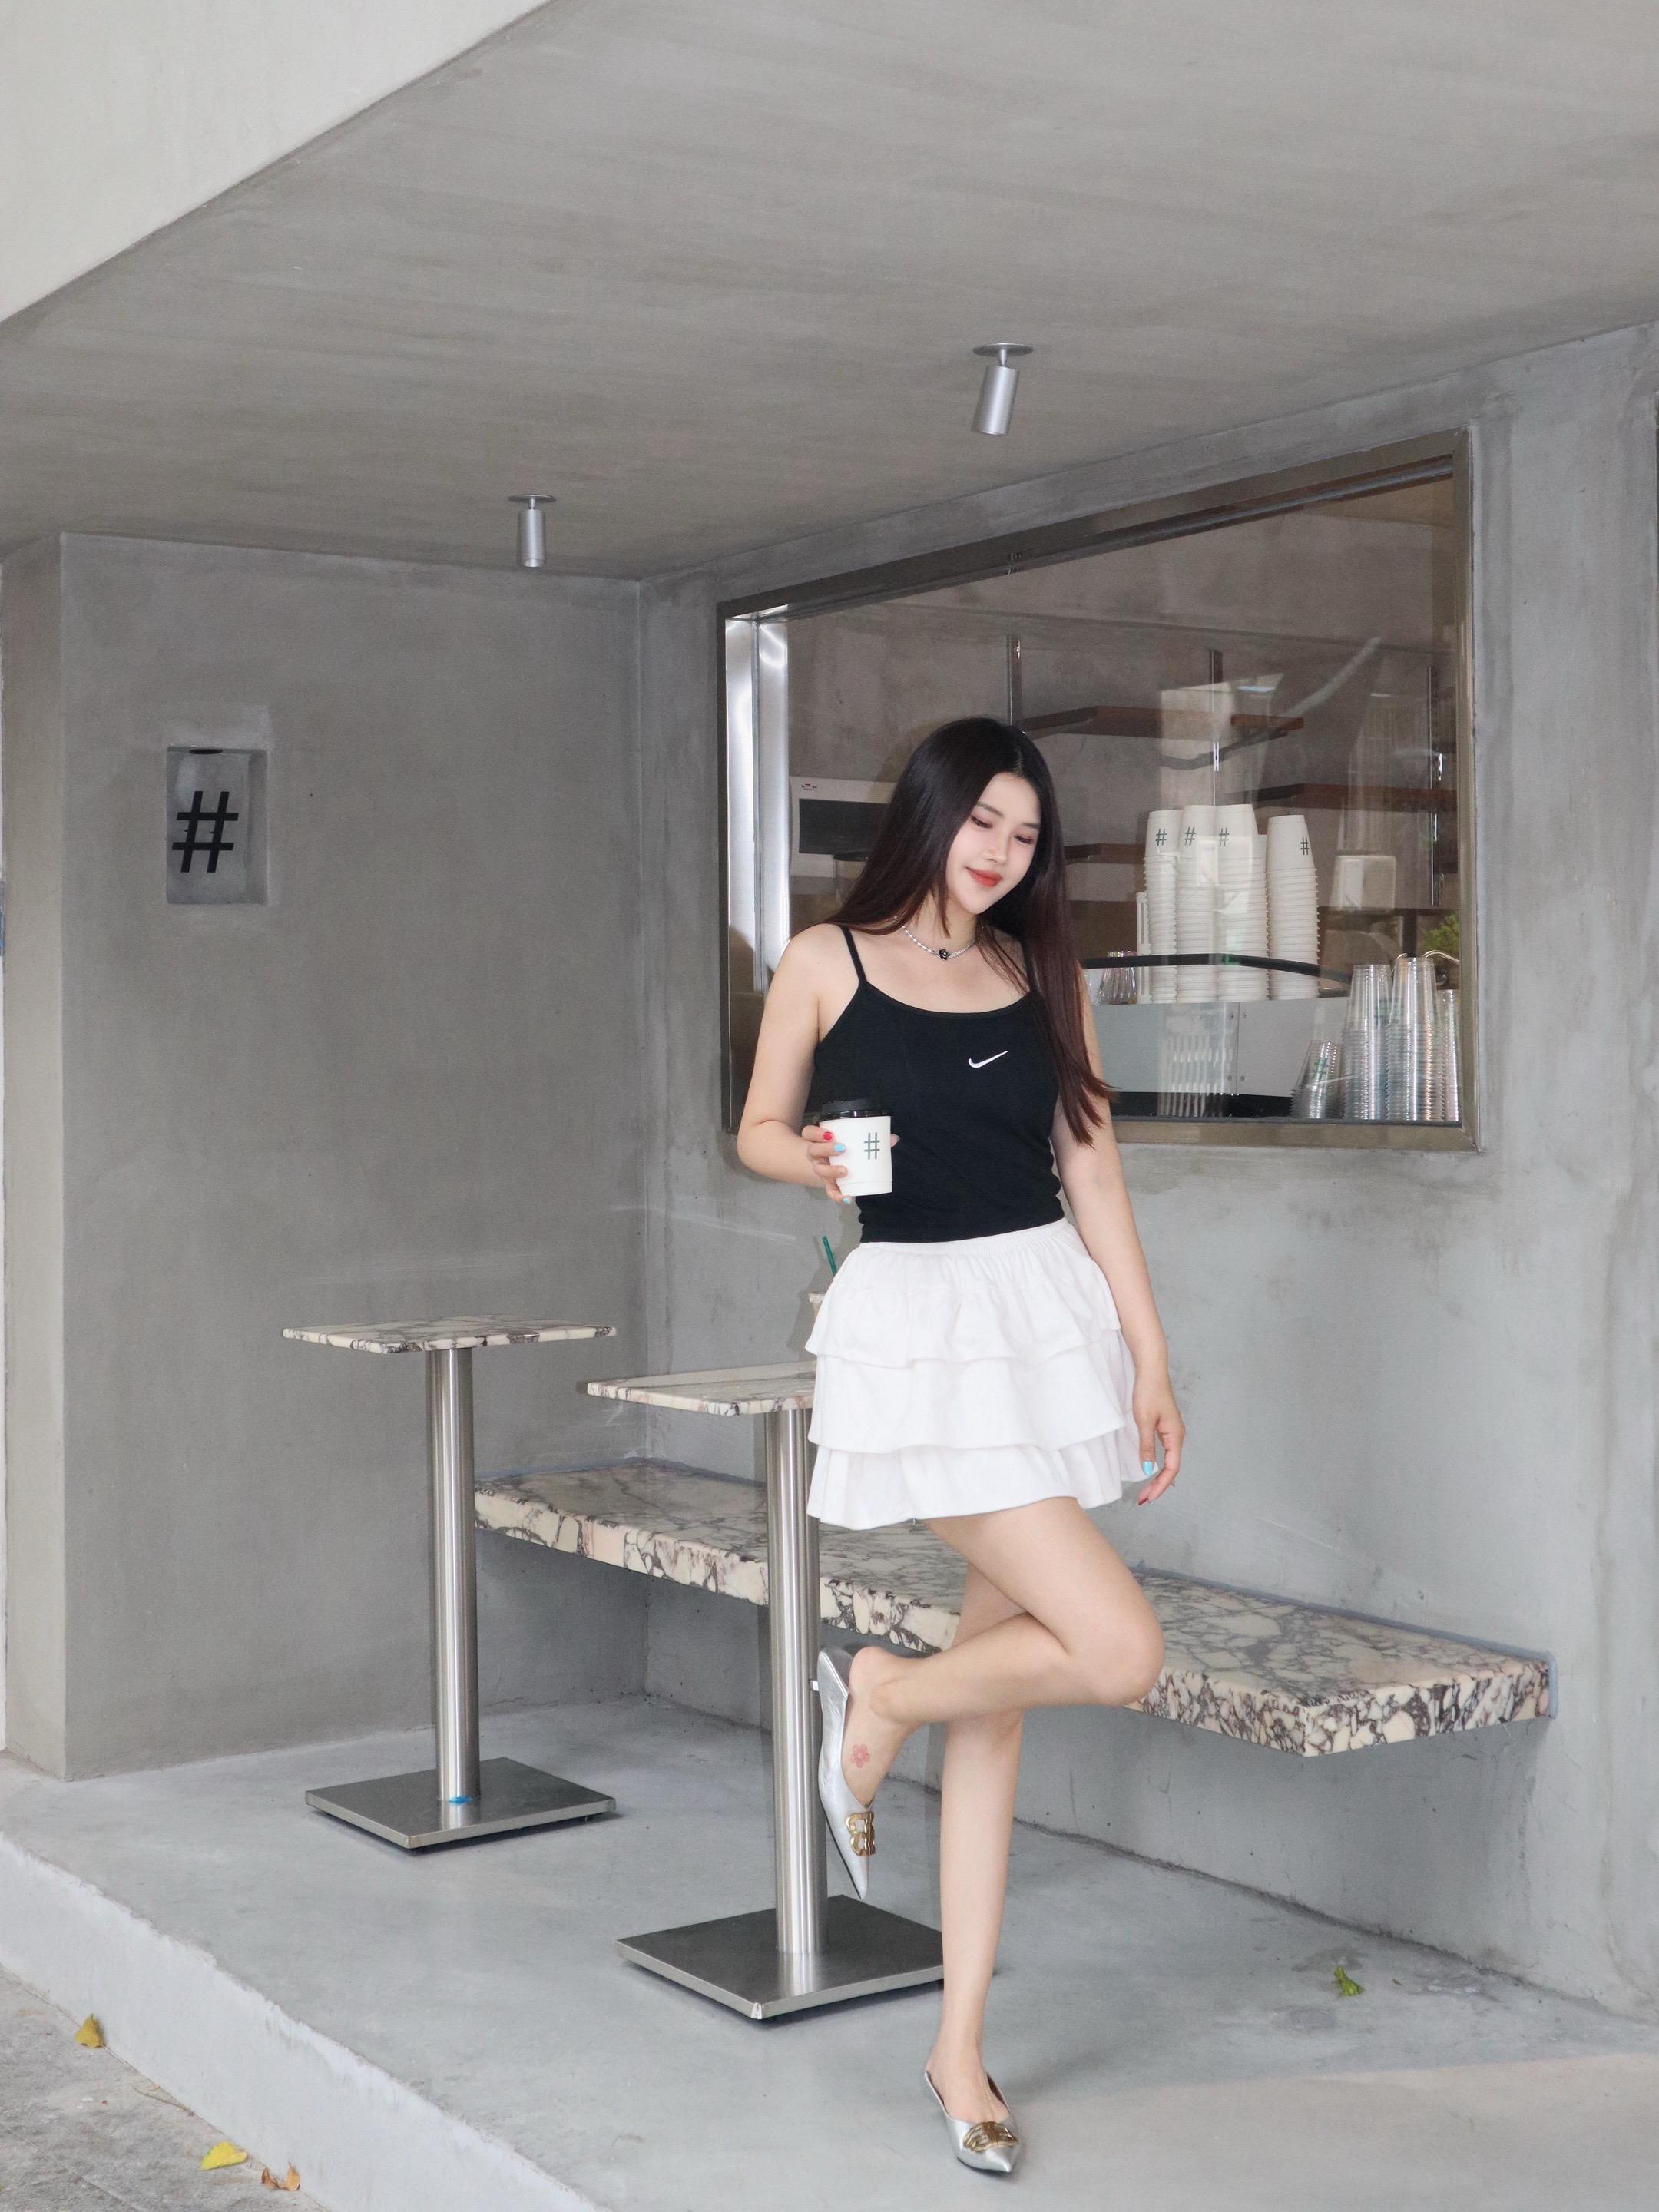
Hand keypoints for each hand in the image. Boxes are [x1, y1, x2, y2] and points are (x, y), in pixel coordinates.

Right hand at [801, 1124, 898, 1202]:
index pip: (809, 1132)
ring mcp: (820, 1169)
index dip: (816, 1133)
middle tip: (842, 1148)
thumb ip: (872, 1138)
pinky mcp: (828, 1183)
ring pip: (819, 1170)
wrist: (831, 1164)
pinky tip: (847, 1198)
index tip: (830, 1133)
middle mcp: (816, 1154)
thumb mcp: (852, 1140)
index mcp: (818, 1139)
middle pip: (813, 1150)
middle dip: (826, 1149)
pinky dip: (837, 1196)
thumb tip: (894, 1139)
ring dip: (831, 1171)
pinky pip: (829, 1191)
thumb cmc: (843, 1148)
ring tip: (845, 1171)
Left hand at [1133, 1372, 1183, 1503]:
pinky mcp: (1165, 1426)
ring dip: (1159, 1477)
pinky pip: (1166, 1452)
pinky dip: (1159, 1465)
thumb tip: (1147, 1468)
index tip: (1148, 1497)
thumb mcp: (1143, 1421)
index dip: (1161, 1485)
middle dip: (1159, 1485)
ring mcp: (1172, 1431)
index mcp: (1175, 1435)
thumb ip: (1146, 1446)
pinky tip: (1153, 1470)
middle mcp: (1177, 1435)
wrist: (1151, 1370)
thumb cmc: (1148, 1392)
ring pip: (1169, 1461)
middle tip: (1144, 1499)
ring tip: (1147, 1491)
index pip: (1172, 1468)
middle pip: (1172, 1468)